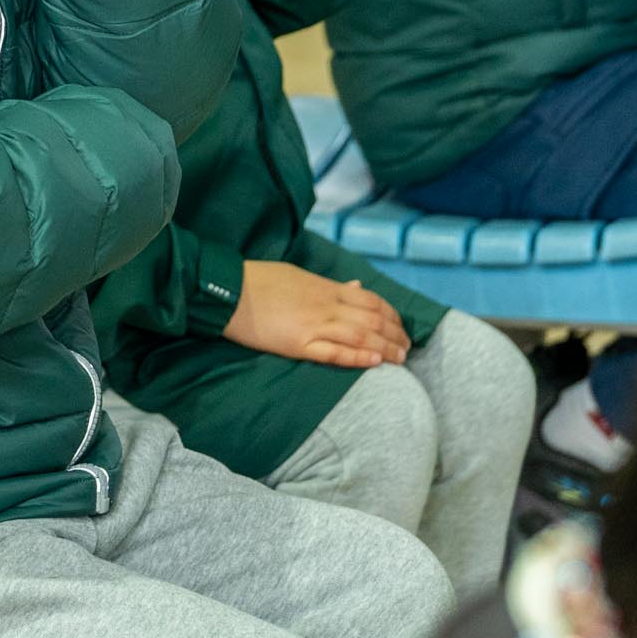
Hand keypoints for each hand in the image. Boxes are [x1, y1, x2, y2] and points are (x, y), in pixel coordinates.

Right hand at [225, 261, 410, 368]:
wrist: (229, 290)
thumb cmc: (259, 280)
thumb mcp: (299, 275)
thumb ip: (330, 285)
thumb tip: (356, 286)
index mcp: (326, 288)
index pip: (371, 300)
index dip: (391, 315)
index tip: (401, 326)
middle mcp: (326, 306)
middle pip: (372, 319)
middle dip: (395, 334)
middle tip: (407, 348)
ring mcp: (313, 325)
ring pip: (360, 336)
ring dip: (385, 348)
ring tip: (400, 359)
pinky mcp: (298, 345)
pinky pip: (334, 352)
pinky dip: (357, 357)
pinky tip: (374, 362)